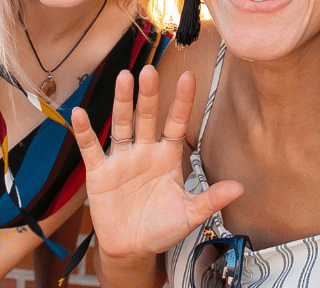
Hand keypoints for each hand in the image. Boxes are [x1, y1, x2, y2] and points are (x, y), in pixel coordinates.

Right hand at [71, 66, 242, 259]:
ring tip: (123, 78)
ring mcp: (121, 159)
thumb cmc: (162, 228)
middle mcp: (144, 151)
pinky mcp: (99, 172)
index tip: (189, 78)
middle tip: (150, 71)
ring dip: (121, 102)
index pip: (176, 124)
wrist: (132, 249)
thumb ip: (210, 199)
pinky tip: (79, 114)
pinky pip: (90, 148)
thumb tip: (240, 188)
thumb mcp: (189, 214)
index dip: (182, 102)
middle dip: (149, 95)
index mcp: (167, 157)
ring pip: (122, 124)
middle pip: (147, 117)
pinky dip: (84, 131)